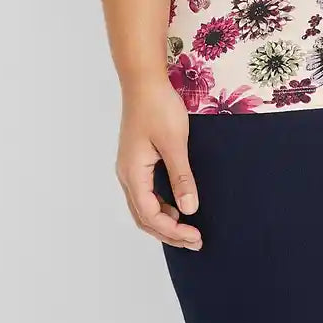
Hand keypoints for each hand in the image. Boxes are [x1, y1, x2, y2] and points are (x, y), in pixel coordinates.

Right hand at [115, 72, 201, 250]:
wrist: (144, 81)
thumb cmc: (159, 107)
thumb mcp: (175, 143)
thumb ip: (182, 177)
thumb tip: (189, 210)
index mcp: (133, 173)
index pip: (150, 215)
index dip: (173, 231)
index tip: (196, 236)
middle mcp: (126, 175)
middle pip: (143, 217)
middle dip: (168, 233)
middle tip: (195, 241)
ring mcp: (129, 168)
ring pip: (142, 207)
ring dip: (163, 222)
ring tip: (187, 229)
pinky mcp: (136, 160)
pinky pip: (144, 193)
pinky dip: (159, 206)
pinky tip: (176, 206)